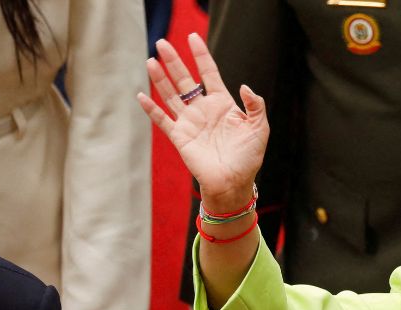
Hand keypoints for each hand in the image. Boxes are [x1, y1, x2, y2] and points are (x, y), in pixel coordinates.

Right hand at [137, 34, 268, 210]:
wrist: (234, 182)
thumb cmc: (249, 157)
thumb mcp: (259, 128)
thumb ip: (255, 106)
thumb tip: (244, 86)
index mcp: (222, 104)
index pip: (209, 73)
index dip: (201, 55)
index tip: (193, 37)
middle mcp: (203, 109)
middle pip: (185, 79)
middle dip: (174, 61)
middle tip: (163, 42)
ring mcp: (190, 122)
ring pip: (171, 95)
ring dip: (160, 79)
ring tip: (151, 61)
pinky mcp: (180, 137)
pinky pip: (162, 120)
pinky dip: (151, 109)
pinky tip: (141, 95)